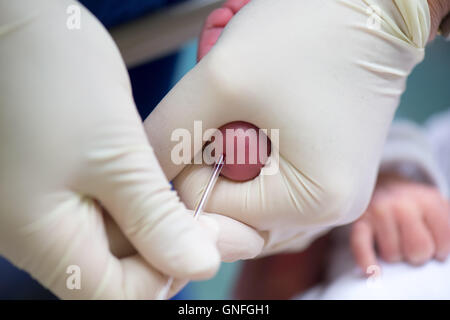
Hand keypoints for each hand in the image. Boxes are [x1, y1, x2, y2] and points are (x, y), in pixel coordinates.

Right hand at [0, 0, 222, 298]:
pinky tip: (147, 175)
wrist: (13, 23)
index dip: (164, 277)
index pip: (115, 297)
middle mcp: (38, 234)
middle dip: (161, 247)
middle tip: (191, 205)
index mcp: (44, 237)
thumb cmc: (54, 79)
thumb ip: (154, 219)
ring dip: (150, 222)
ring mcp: (43, 210)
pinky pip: (102, 212)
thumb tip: (198, 267)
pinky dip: (134, 201)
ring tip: (171, 185)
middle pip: (114, 274)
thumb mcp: (115, 155)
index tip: (199, 235)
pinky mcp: (55, 185)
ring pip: (112, 243)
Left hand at [144, 0, 430, 255]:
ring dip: (234, 167)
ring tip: (245, 120)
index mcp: (314, 202)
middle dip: (215, 172)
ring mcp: (333, 197)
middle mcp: (331, 213)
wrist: (371, 8)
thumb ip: (167, 135)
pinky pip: (275, 190)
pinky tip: (258, 130)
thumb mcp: (221, 81)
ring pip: (254, 205)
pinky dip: (255, 164)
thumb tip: (141, 175)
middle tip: (223, 122)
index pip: (217, 216)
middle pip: (238, 218)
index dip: (194, 171)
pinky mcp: (329, 176)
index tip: (201, 126)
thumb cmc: (307, 35)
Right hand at [351, 173, 449, 271]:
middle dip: (417, 255)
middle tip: (411, 245)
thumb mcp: (436, 204)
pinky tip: (373, 271)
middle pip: (418, 250)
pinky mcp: (359, 220)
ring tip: (393, 239)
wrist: (379, 182)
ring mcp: (379, 210)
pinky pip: (361, 245)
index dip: (440, 250)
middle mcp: (402, 203)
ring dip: (394, 254)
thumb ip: (447, 223)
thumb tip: (445, 251)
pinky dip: (366, 260)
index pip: (443, 242)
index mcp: (428, 199)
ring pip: (392, 255)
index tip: (434, 246)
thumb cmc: (411, 202)